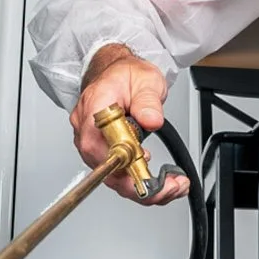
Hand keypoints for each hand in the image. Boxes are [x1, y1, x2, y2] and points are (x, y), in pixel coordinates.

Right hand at [71, 44, 190, 203]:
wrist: (116, 72)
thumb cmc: (126, 75)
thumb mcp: (146, 80)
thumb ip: (148, 101)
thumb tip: (151, 120)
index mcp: (95, 108)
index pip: (100, 146)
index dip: (124, 163)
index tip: (148, 168)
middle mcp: (87, 128)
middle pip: (106, 170)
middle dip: (140, 185)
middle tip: (170, 187)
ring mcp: (92, 141)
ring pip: (111, 177)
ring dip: (142, 187)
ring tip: (171, 186)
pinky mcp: (100, 149)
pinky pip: (115, 172)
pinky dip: (136, 180)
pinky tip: (157, 181)